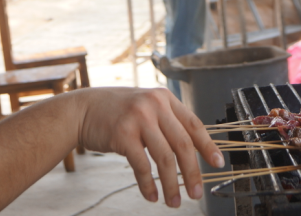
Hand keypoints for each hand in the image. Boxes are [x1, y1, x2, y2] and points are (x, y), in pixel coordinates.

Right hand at [76, 88, 223, 207]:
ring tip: (174, 202)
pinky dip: (149, 185)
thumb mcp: (146, 106)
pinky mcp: (122, 134)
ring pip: (165, 158)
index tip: (218, 164)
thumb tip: (192, 150)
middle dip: (193, 172)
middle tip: (197, 193)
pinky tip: (152, 196)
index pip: (194, 124)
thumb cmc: (116, 112)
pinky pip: (142, 166)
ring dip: (172, 184)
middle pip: (183, 144)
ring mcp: (138, 118)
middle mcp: (154, 105)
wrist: (82, 110)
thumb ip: (167, 121)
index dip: (208, 146)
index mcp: (165, 99)